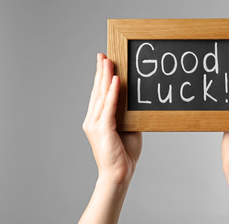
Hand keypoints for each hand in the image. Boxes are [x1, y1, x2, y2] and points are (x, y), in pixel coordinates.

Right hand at [82, 53, 141, 183]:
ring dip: (106, 76)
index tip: (104, 62)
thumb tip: (135, 100)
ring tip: (108, 61)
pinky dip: (112, 92)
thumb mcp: (129, 128)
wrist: (119, 173)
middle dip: (101, 71)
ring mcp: (95, 124)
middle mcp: (93, 119)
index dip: (101, 77)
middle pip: (97, 90)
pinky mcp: (102, 128)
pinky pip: (108, 106)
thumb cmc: (124, 152)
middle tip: (103, 55)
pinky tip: (115, 80)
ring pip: (101, 95)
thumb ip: (128, 113)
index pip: (99, 94)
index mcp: (98, 119)